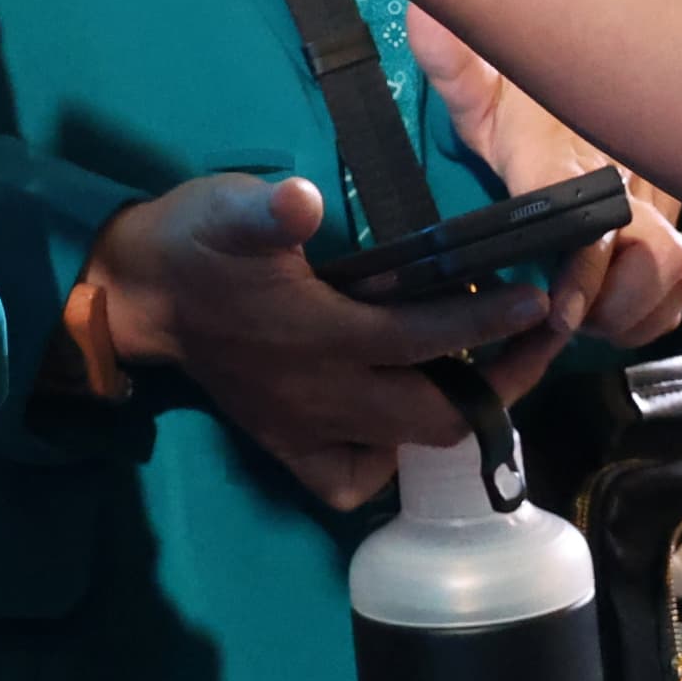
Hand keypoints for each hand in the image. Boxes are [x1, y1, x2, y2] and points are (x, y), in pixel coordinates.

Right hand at [87, 175, 558, 512]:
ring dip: (457, 421)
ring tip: (492, 378)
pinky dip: (388, 461)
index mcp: (323, 337)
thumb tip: (303, 199)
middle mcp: (325, 395)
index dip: (490, 325)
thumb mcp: (228, 210)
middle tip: (534, 342)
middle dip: (500, 385)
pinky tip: (401, 422)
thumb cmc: (197, 242)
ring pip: (408, 449)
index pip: (428, 339)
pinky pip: (351, 481)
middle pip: (439, 416)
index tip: (540, 304)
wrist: (141, 294)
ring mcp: (308, 428)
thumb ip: (267, 210)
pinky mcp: (288, 445)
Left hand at [409, 9, 681, 349]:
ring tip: (586, 318)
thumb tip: (423, 15)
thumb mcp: (477, 83)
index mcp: (565, 152)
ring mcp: (659, 198)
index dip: (585, 270)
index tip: (563, 312)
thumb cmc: (518, 92)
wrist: (594, 65)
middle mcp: (626, 174)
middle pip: (654, 256)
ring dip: (635, 311)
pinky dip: (656, 309)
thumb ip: (452, 64)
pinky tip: (616, 311)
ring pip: (676, 272)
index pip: (589, 214)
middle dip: (613, 305)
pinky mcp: (675, 219)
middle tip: (563, 319)